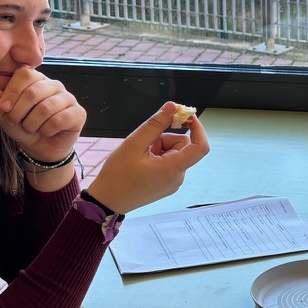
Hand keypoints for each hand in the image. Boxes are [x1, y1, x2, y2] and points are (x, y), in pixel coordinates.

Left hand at [0, 67, 84, 162]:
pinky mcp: (78, 113)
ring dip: (32, 124)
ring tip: (31, 128)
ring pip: (46, 108)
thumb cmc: (22, 125)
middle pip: (34, 92)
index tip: (3, 108)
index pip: (24, 74)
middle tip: (17, 122)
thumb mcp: (4, 113)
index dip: (11, 92)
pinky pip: (59, 120)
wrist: (40, 147)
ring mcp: (68, 98)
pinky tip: (46, 132)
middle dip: (19, 113)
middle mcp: (54, 85)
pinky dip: (47, 130)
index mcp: (35, 79)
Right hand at [85, 103, 209, 214]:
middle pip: (183, 146)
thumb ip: (155, 124)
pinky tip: (142, 163)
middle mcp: (178, 177)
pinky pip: (169, 162)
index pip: (200, 146)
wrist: (107, 201)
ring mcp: (173, 182)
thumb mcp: (134, 144)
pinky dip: (158, 157)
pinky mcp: (167, 184)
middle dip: (165, 139)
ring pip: (175, 153)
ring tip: (140, 156)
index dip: (198, 128)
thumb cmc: (117, 175)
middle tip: (144, 144)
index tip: (186, 116)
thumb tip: (172, 107)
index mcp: (173, 169)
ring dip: (160, 148)